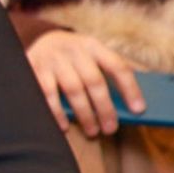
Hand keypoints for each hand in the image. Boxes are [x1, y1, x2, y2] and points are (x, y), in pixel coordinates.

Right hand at [26, 29, 144, 136]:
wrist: (42, 41)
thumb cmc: (75, 59)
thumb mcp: (91, 58)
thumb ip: (107, 75)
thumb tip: (128, 106)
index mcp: (93, 46)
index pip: (117, 66)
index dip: (130, 88)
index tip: (139, 110)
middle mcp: (74, 50)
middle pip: (94, 81)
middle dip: (105, 108)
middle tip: (111, 129)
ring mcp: (53, 59)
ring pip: (73, 89)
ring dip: (84, 114)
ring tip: (92, 131)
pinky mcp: (35, 68)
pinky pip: (48, 94)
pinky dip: (57, 112)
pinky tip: (64, 126)